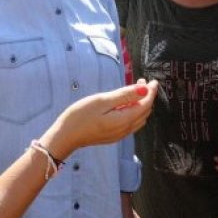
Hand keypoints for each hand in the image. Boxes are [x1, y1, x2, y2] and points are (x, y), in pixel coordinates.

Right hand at [42, 80, 157, 158]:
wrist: (65, 136)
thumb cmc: (80, 116)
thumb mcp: (102, 101)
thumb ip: (124, 95)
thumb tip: (144, 89)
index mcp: (124, 120)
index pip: (145, 105)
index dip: (151, 92)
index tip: (152, 81)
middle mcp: (125, 129)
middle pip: (144, 112)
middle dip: (146, 97)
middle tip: (142, 82)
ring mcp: (119, 134)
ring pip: (138, 119)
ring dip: (140, 104)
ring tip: (135, 91)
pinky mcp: (112, 136)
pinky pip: (130, 123)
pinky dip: (133, 112)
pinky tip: (124, 105)